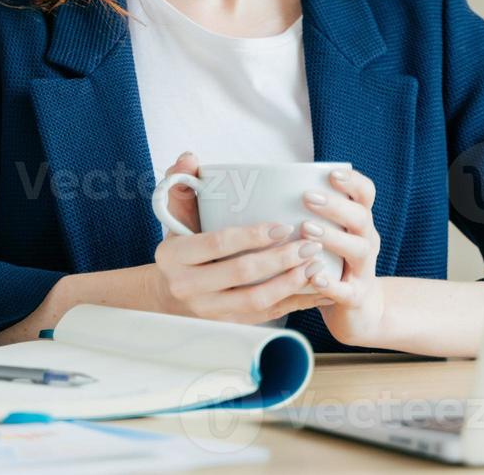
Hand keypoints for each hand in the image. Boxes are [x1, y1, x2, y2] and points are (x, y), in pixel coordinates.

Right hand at [150, 152, 332, 324]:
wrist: (167, 296)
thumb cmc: (180, 248)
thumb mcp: (175, 216)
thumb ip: (180, 184)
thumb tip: (190, 157)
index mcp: (174, 257)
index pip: (217, 244)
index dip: (252, 236)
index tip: (283, 226)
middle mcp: (187, 287)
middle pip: (240, 274)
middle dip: (280, 259)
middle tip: (310, 244)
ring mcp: (207, 311)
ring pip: (255, 300)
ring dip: (290, 283)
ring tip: (316, 266)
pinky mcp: (227, 325)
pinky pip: (266, 316)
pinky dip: (293, 303)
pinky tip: (315, 289)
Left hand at [302, 167, 386, 345]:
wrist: (359, 311)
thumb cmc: (331, 264)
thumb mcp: (327, 236)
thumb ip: (307, 214)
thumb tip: (262, 189)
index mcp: (358, 224)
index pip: (366, 194)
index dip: (352, 182)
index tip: (331, 174)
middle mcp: (366, 242)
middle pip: (361, 218)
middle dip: (335, 206)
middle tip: (308, 198)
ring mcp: (364, 270)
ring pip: (358, 250)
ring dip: (333, 238)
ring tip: (307, 230)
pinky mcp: (356, 298)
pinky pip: (347, 291)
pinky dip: (332, 285)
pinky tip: (315, 277)